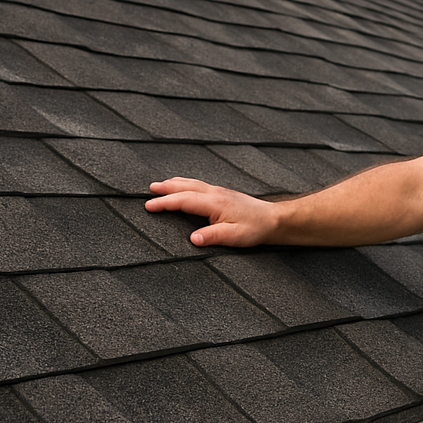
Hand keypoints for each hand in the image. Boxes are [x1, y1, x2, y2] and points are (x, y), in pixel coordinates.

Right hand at [145, 178, 277, 246]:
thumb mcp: (234, 236)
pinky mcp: (224, 194)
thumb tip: (192, 239)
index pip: (183, 201)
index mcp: (214, 203)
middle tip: (149, 189)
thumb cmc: (255, 228)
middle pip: (185, 187)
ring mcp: (219, 191)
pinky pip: (199, 185)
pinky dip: (186, 184)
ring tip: (160, 185)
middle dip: (166, 188)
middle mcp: (215, 193)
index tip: (149, 206)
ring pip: (192, 183)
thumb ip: (212, 236)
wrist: (273, 219)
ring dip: (175, 184)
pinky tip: (184, 187)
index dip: (164, 203)